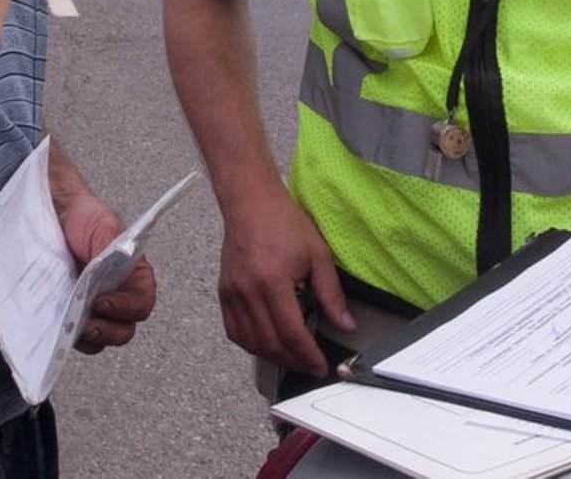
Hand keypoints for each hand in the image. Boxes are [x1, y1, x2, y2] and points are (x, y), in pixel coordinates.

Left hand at [60, 194, 157, 353]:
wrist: (53, 215)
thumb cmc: (83, 218)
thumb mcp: (103, 225)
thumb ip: (113, 245)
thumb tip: (116, 262)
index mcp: (133, 276)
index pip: (141, 302)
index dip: (126, 307)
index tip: (103, 301)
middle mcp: (116, 296)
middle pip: (123, 329)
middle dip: (107, 331)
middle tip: (88, 325)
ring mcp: (91, 309)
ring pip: (100, 338)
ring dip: (88, 338)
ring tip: (70, 330)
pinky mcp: (69, 317)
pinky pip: (74, 338)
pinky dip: (67, 338)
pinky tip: (56, 328)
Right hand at [218, 190, 353, 377]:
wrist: (251, 205)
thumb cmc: (284, 223)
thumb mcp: (317, 254)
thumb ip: (331, 293)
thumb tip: (345, 324)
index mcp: (273, 282)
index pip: (291, 332)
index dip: (307, 355)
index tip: (319, 366)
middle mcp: (248, 292)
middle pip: (269, 343)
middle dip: (292, 361)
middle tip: (309, 365)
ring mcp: (232, 294)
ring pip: (250, 342)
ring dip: (272, 356)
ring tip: (291, 358)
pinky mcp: (224, 294)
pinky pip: (233, 331)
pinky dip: (250, 344)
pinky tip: (266, 344)